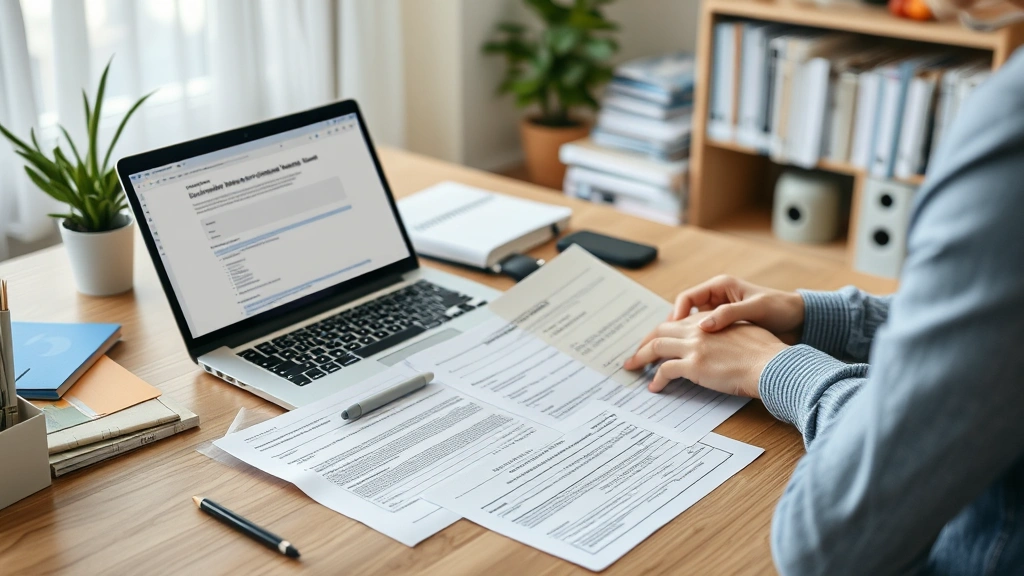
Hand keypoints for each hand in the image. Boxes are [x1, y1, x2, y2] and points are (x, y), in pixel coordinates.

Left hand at [623, 313, 787, 397]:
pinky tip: (654, 387)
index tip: (657, 341)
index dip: (665, 331)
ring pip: (656, 347)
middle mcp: (698, 330)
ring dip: (641, 357)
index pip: (678, 322)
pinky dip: (656, 378)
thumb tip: (722, 346)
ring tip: (632, 367)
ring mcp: (694, 346)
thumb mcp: (745, 334)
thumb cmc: (765, 354)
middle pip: (661, 331)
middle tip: (637, 353)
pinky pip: (665, 370)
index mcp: (710, 320)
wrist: (771, 365)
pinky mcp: (693, 365)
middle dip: (645, 342)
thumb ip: (727, 335)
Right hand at [667, 275, 805, 343]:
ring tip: (672, 354)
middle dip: (671, 328)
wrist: (800, 320)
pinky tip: (693, 357)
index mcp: (720, 286)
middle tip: (660, 345)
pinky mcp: (725, 326)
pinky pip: (703, 334)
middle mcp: (717, 298)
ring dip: (681, 338)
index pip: (687, 298)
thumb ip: (728, 314)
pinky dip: (695, 344)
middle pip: (683, 312)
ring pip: (690, 325)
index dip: (676, 314)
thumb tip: (702, 326)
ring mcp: (720, 313)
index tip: (671, 331)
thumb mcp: (755, 308)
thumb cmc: (780, 309)